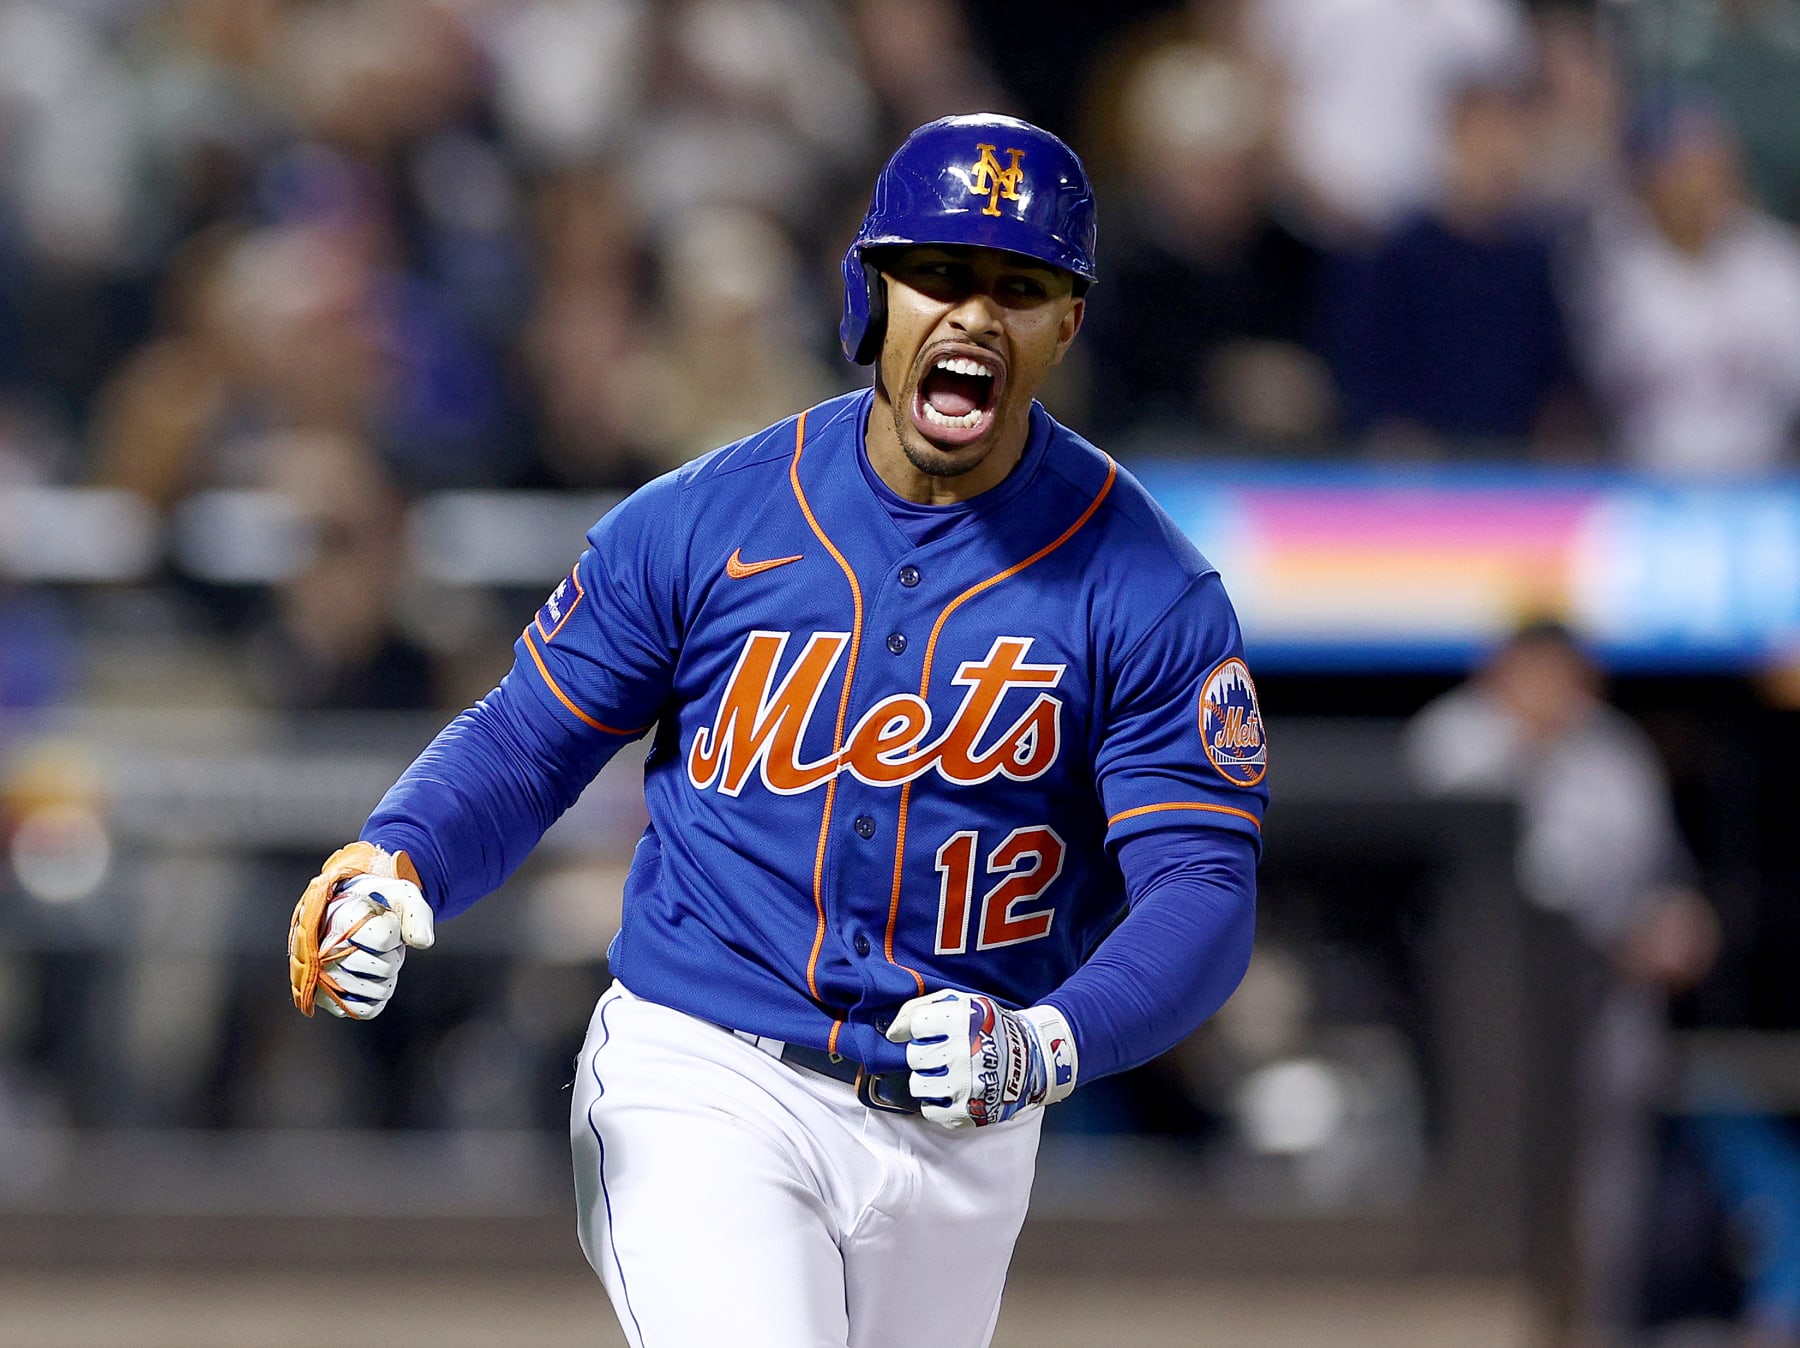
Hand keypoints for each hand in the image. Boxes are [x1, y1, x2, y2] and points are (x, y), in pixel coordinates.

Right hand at [289, 842, 434, 1017]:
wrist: (350, 912)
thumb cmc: (377, 905)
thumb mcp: (401, 897)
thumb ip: (417, 914)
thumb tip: (423, 941)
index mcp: (342, 918)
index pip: (384, 938)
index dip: (394, 933)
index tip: (385, 923)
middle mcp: (324, 948)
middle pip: (383, 968)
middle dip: (392, 956)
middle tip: (381, 945)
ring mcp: (322, 975)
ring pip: (375, 991)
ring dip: (385, 978)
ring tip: (372, 959)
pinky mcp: (324, 997)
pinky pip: (363, 1010)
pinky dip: (376, 999)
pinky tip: (370, 979)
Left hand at [885, 989, 1077, 1129]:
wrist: (1029, 1059)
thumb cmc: (987, 1028)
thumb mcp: (961, 1002)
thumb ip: (921, 1008)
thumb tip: (892, 1032)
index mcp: (963, 1020)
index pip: (915, 1025)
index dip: (917, 1029)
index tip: (925, 1032)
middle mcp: (964, 1052)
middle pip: (915, 1056)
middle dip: (925, 1054)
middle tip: (944, 1053)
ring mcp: (966, 1085)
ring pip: (918, 1084)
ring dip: (929, 1078)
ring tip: (948, 1072)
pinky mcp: (967, 1112)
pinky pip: (929, 1111)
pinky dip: (937, 1102)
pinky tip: (952, 1091)